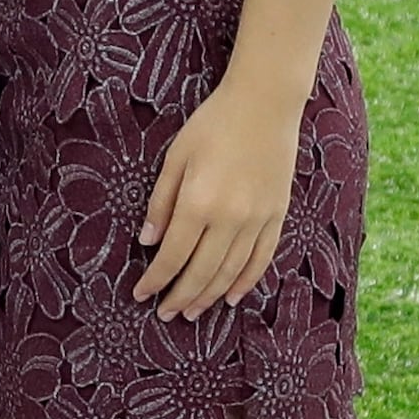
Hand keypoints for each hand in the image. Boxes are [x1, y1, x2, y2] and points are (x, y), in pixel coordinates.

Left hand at [133, 80, 297, 322]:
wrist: (265, 104)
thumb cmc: (213, 125)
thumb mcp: (175, 157)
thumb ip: (161, 202)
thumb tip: (148, 241)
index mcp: (199, 203)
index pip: (172, 256)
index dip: (155, 280)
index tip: (141, 294)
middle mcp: (230, 218)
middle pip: (201, 272)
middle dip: (180, 297)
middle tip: (164, 313)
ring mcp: (258, 219)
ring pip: (231, 272)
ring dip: (209, 296)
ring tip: (192, 312)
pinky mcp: (277, 216)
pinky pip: (261, 259)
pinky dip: (245, 282)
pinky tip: (231, 297)